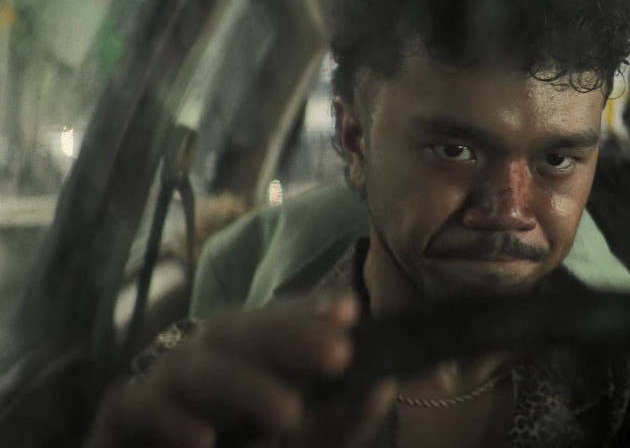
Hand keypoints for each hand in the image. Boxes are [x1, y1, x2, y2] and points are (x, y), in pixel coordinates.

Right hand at [86, 293, 394, 447]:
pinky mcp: (130, 409)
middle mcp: (211, 350)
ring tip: (289, 414)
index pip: (284, 319)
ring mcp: (169, 376)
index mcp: (251, 345)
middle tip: (338, 355)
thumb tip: (378, 386)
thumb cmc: (236, 438)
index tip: (349, 314)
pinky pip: (147, 407)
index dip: (313, 315)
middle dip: (293, 339)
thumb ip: (339, 415)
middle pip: (247, 331)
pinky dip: (175, 421)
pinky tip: (203, 440)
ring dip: (247, 388)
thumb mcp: (302, 433)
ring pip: (205, 369)